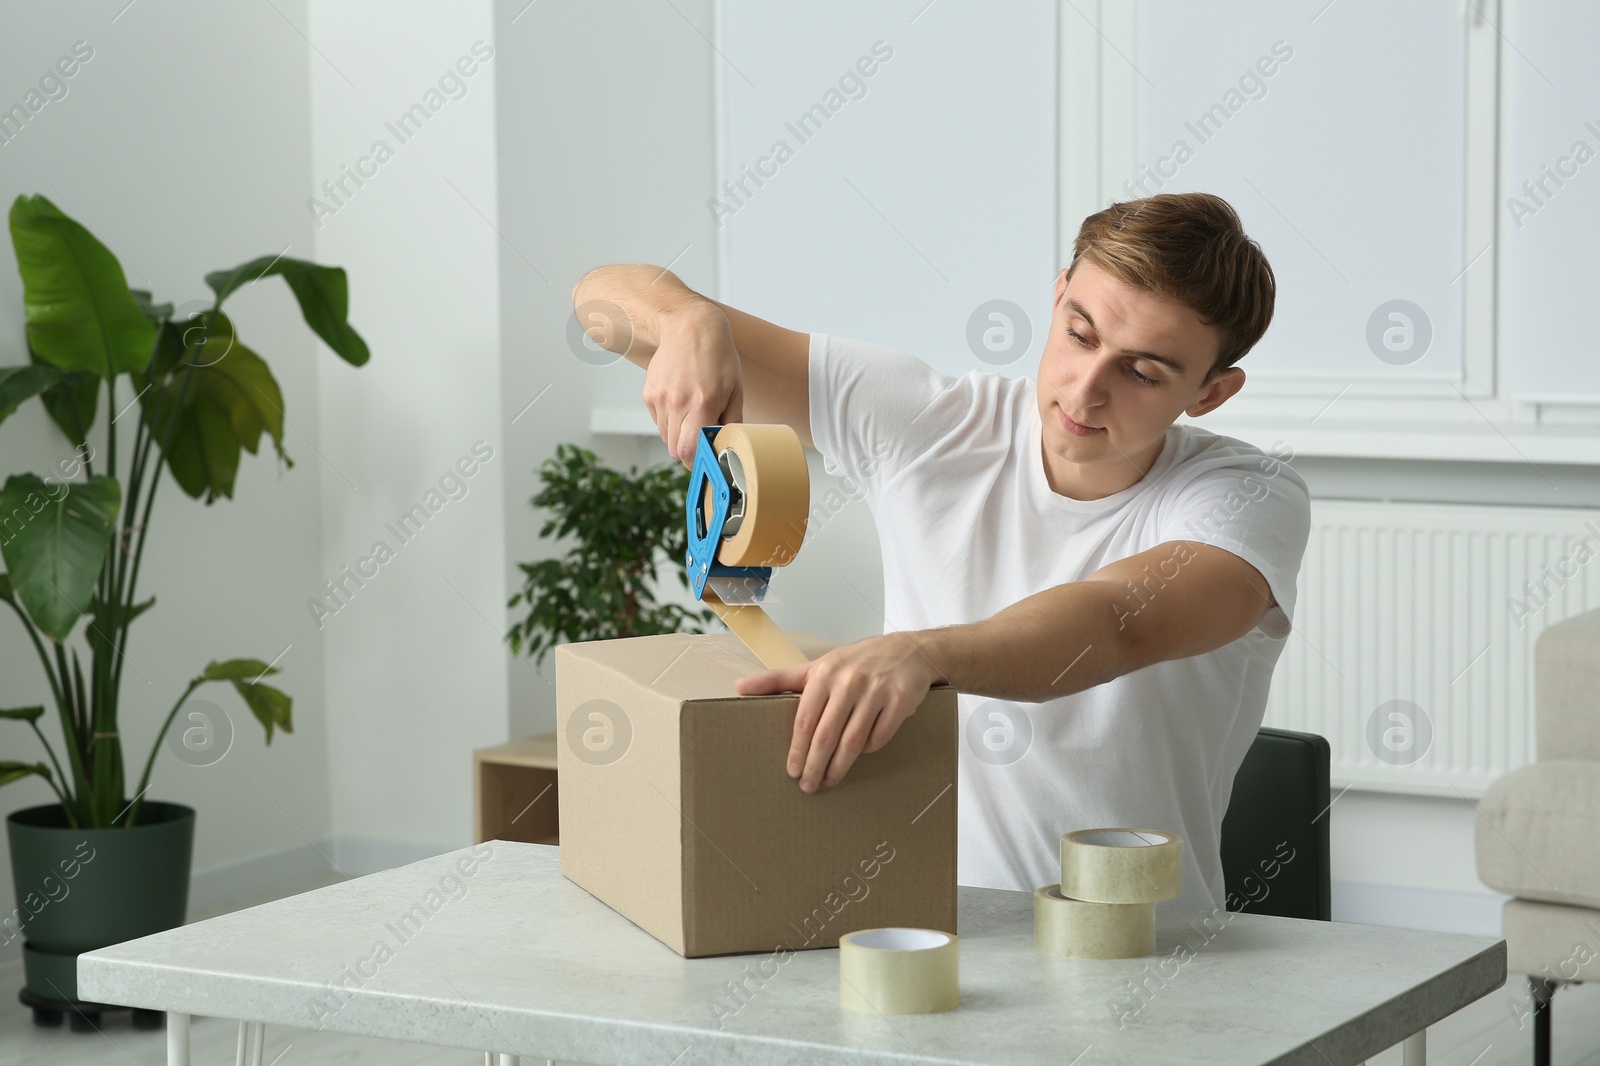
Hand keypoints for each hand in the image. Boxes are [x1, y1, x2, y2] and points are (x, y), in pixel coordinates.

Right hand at [641, 303, 744, 464]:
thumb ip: (732, 422)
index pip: (689, 451)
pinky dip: (669, 420)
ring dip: (679, 435)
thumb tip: (729, 446)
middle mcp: (677, 403)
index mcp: (702, 404)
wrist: (689, 326)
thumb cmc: (717, 357)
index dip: (697, 461)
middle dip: (689, 451)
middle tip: (701, 439)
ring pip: (665, 437)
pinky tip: (681, 402)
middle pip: (675, 450)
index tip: (705, 458)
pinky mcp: (649, 394)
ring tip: (692, 415)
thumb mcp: (735, 389)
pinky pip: (658, 421)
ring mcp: (660, 398)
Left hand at [734, 634, 940, 792]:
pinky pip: (880, 737)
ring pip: (854, 741)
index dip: (797, 749)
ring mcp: (877, 691)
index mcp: (825, 673)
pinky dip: (869, 749)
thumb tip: (738, 687)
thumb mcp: (817, 666)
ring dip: (840, 766)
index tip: (792, 772)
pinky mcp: (900, 701)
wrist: (909, 651)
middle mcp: (849, 681)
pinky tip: (861, 755)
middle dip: (815, 766)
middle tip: (808, 786)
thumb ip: (778, 679)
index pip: (805, 720)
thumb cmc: (856, 662)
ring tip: (830, 779)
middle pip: (827, 735)